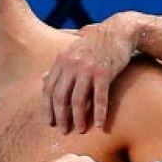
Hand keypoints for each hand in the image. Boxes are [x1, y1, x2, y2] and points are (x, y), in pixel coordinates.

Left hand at [44, 13, 146, 132]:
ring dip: (78, 118)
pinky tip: (99, 125)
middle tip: (63, 131)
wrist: (119, 31)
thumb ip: (58, 67)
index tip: (49, 122)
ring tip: (80, 130)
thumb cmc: (94, 45)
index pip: (48, 89)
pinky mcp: (104, 72)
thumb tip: (42, 80)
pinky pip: (99, 97)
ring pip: (78, 100)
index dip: (48, 108)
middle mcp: (71, 65)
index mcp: (61, 61)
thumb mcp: (72, 52)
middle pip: (60, 97)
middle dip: (61, 117)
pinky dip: (99, 113)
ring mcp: (87, 69)